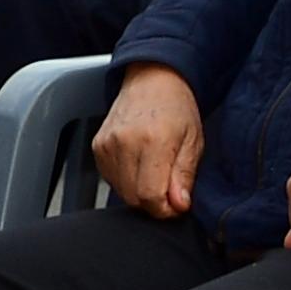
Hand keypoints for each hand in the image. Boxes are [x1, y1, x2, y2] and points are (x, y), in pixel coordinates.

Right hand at [92, 64, 206, 218]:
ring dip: (140, 192)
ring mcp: (107, 144)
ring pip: (121, 192)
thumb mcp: (193, 141)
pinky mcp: (97, 146)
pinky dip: (126, 181)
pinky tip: (139, 165)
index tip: (177, 204)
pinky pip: (111, 179)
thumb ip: (184, 176)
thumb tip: (178, 205)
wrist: (151, 80)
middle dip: (154, 202)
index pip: (150, 196)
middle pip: (134, 197)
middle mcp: (125, 142)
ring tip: (155, 172)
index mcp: (153, 140)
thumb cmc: (176, 107)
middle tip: (169, 189)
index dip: (165, 209)